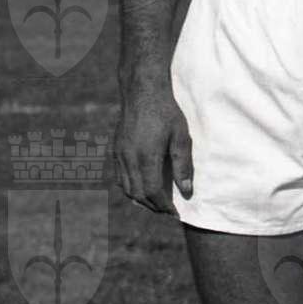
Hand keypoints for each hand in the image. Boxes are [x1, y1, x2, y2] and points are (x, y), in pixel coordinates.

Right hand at [114, 74, 193, 216]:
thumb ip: (183, 166)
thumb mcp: (181, 137)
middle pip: (137, 194)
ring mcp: (120, 154)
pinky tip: (140, 187)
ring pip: (126, 187)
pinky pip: (120, 176)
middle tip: (167, 211)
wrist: (142, 90)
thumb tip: (186, 192)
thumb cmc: (166, 112)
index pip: (152, 192)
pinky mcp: (116, 149)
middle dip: (152, 206)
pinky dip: (130, 187)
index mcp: (146, 157)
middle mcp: (129, 158)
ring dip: (140, 199)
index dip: (163, 206)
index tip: (174, 213)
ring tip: (155, 203)